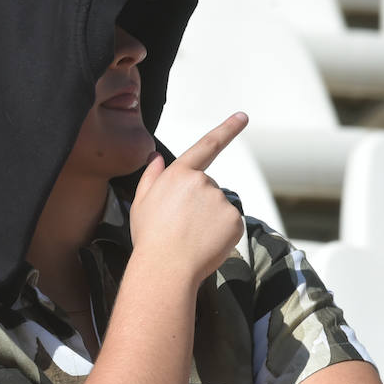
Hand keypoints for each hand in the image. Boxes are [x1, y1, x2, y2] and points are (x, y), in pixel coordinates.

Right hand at [130, 112, 247, 283]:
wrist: (166, 267)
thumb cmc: (150, 237)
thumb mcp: (141, 203)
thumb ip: (151, 177)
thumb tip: (155, 157)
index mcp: (179, 174)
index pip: (207, 146)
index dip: (227, 129)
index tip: (242, 117)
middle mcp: (203, 182)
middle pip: (207, 188)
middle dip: (198, 204)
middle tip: (180, 227)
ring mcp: (221, 200)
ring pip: (218, 208)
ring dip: (209, 221)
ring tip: (190, 238)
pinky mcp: (234, 220)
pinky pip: (230, 224)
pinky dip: (220, 235)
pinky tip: (204, 245)